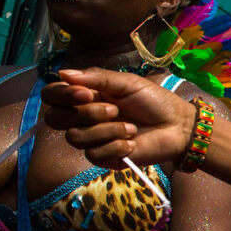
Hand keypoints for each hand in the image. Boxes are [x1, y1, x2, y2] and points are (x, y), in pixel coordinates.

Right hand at [42, 69, 195, 168]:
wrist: (177, 126)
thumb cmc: (154, 101)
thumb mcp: (127, 83)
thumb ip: (96, 78)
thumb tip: (63, 73)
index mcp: (86, 96)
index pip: (53, 96)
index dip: (61, 95)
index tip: (85, 93)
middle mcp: (84, 117)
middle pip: (56, 119)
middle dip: (85, 114)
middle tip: (113, 110)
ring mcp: (93, 138)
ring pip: (75, 137)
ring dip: (106, 130)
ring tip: (131, 127)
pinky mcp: (104, 157)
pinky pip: (93, 154)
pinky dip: (114, 146)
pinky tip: (132, 143)